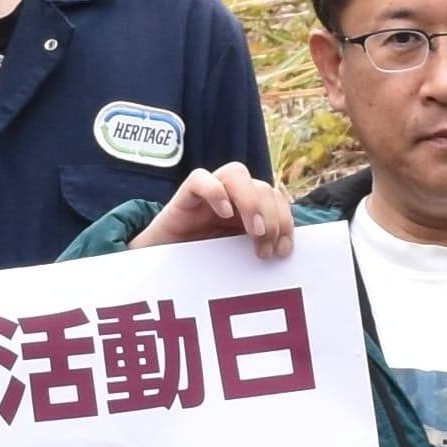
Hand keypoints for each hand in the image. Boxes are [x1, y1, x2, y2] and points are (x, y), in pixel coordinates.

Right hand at [126, 164, 297, 254]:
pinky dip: (216, 192)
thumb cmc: (199, 269)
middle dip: (272, 218)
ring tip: (253, 232)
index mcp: (246, 211)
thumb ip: (258, 252)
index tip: (283, 252)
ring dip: (252, 202)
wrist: (157, 273)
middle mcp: (230, 198)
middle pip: (263, 186)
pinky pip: (201, 178)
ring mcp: (207, 194)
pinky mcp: (184, 197)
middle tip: (264, 250)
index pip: (277, 199)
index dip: (287, 221)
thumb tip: (288, 256)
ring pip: (237, 173)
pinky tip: (224, 214)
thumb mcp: (236, 262)